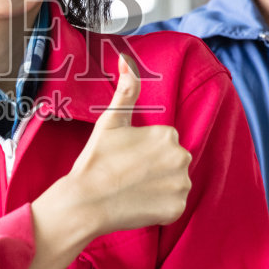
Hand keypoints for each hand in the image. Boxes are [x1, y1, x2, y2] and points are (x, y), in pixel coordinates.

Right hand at [59, 52, 192, 236]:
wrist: (86, 202)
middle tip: (128, 175)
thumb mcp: (111, 121)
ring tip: (133, 189)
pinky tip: (139, 204)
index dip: (144, 152)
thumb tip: (126, 59)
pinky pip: (174, 206)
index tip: (126, 159)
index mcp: (168, 134)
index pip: (163, 143)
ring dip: (159, 188)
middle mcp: (182, 158)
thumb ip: (126, 90)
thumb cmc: (96, 160)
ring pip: (175, 184)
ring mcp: (181, 185)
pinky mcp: (177, 209)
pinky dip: (160, 207)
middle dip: (155, 168)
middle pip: (172, 162)